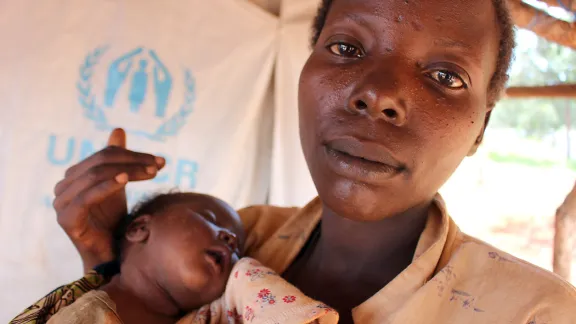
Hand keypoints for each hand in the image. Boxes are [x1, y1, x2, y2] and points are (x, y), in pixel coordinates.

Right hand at [53, 129, 164, 271]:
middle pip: (100, 163)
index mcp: (74, 176)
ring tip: (151, 172)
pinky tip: (125, 180)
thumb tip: (118, 129)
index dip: (133, 155)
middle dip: (133, 161)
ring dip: (127, 171)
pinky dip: (107, 186)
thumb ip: (117, 159)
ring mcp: (61, 203)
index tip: (160, 161)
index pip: (105, 155)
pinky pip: (86, 197)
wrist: (108, 255)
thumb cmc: (112, 220)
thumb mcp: (118, 185)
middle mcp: (63, 187)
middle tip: (160, 164)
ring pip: (95, 176)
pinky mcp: (66, 219)